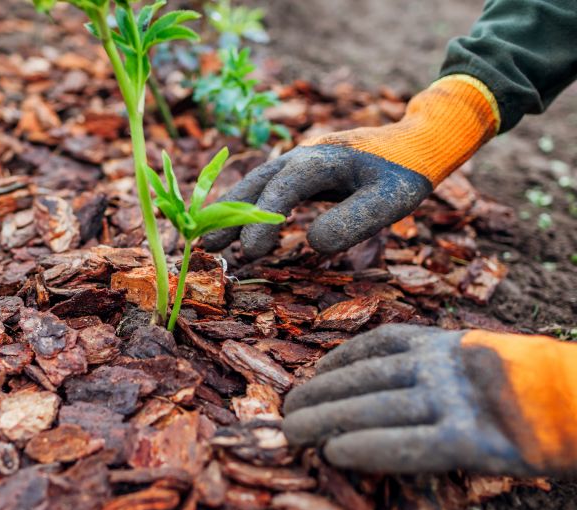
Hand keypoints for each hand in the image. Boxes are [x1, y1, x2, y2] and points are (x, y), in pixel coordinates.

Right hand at [203, 75, 499, 256]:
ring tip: (212, 242)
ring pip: (257, 184)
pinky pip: (268, 188)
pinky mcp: (304, 171)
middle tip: (207, 246)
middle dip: (230, 215)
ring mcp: (301, 161)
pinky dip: (249, 207)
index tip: (252, 252)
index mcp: (322, 159)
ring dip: (233, 211)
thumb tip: (311, 244)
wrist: (418, 143)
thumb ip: (353, 221)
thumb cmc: (406, 173)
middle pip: (256, 183)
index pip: (282, 189)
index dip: (262, 219)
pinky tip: (239, 227)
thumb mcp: (390, 200)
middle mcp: (304, 155)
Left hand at [282, 324, 576, 475]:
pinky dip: (371, 448)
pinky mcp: (474, 441)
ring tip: (294, 432)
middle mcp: (444, 365)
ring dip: (328, 420)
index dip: (337, 361)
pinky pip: (411, 445)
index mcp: (446, 343)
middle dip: (321, 394)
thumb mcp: (480, 360)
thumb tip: (382, 384)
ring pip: (376, 409)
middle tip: (286, 411)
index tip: (311, 375)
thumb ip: (436, 364)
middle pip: (365, 378)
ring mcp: (458, 400)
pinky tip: (337, 454)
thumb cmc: (536, 388)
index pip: (376, 345)